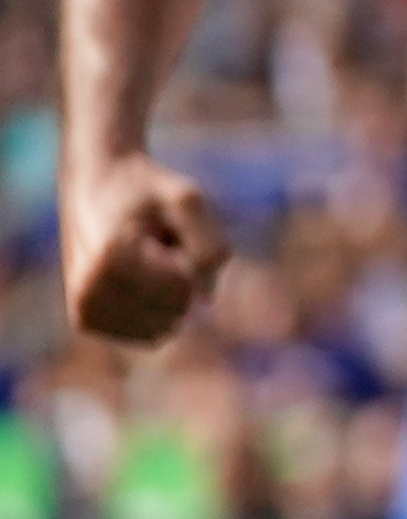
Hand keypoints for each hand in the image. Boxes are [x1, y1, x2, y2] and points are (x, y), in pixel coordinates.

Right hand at [65, 153, 226, 347]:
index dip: (189, 257)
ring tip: (143, 261)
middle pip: (177, 310)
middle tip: (153, 245)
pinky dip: (153, 311)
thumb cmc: (146, 189)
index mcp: (111, 259)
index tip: (162, 229)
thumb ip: (211, 247)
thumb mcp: (189, 200)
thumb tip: (206, 302)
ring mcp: (84, 309)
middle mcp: (90, 289)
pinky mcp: (85, 320)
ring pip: (165, 328)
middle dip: (180, 278)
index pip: (186, 287)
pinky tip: (134, 280)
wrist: (94, 182)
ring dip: (167, 296)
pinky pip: (148, 336)